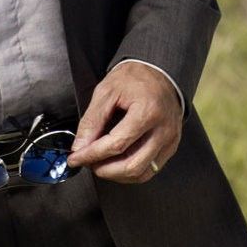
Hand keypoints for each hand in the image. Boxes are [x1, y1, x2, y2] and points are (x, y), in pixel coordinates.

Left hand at [66, 61, 181, 182]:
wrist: (159, 72)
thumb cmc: (134, 78)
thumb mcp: (107, 91)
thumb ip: (92, 120)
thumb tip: (80, 146)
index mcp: (147, 111)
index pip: (117, 144)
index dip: (92, 154)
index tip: (76, 157)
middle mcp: (163, 130)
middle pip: (131, 165)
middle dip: (104, 170)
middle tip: (87, 163)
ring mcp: (170, 140)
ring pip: (141, 173)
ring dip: (116, 174)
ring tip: (100, 164)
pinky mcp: (171, 147)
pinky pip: (151, 169)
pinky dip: (131, 172)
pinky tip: (117, 164)